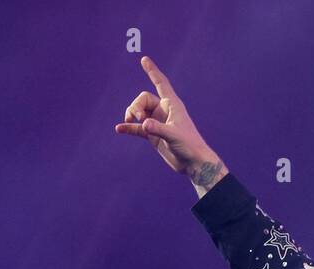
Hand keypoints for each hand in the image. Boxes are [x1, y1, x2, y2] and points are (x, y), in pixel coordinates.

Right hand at [114, 55, 226, 193]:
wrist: (193, 163)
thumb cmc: (189, 146)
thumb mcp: (174, 136)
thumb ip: (158, 129)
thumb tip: (143, 125)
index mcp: (172, 105)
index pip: (161, 83)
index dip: (153, 71)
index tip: (145, 59)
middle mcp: (164, 111)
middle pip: (143, 99)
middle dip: (136, 106)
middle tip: (137, 118)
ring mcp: (157, 122)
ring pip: (138, 112)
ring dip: (131, 115)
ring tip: (129, 122)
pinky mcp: (153, 134)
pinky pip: (137, 127)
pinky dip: (128, 128)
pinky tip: (119, 129)